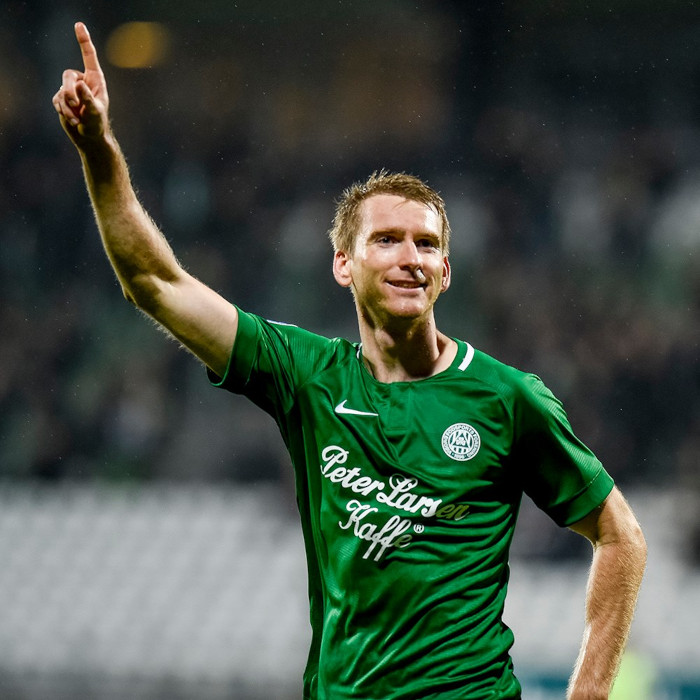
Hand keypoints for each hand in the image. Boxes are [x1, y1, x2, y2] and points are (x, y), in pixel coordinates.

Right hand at [52, 22, 109, 147]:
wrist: (89, 138)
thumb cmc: (97, 125)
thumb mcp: (96, 112)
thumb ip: (88, 98)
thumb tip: (80, 84)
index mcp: (95, 80)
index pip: (89, 57)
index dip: (83, 41)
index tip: (79, 24)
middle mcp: (83, 82)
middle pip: (67, 75)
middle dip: (70, 91)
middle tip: (76, 106)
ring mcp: (72, 90)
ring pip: (61, 89)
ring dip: (67, 106)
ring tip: (77, 118)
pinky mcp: (62, 99)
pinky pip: (56, 100)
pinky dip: (63, 110)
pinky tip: (71, 119)